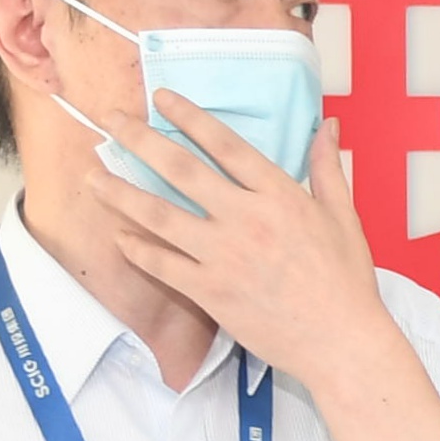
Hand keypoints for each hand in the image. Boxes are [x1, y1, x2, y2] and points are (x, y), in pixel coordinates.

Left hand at [81, 85, 407, 396]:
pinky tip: (118, 235)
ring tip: (94, 177)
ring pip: (159, 215)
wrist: (339, 342)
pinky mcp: (210, 291)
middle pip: (181, 169)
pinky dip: (136, 249)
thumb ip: (327, 168)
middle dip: (141, 140)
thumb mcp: (342, 217)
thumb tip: (326, 126)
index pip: (225, 144)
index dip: (189, 116)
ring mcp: (224, 256)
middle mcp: (246, 219)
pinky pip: (162, 264)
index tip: (161, 98)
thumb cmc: (345, 282)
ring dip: (121, 193)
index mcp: (280, 195)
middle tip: (112, 122)